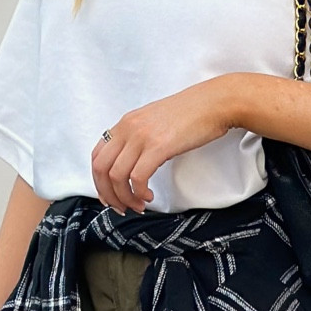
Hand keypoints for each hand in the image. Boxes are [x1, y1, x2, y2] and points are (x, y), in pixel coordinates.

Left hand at [90, 77, 238, 213]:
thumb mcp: (154, 121)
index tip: (109, 195)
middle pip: (101, 169)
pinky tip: (149, 196)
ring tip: (139, 204)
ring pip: (116, 176)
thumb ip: (138, 138)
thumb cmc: (191, 113)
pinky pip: (137, 177)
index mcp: (125, 123)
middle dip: (108, 194)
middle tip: (121, 207)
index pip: (97, 155)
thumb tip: (132, 163)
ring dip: (125, 197)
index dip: (98, 181)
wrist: (214, 103)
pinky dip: (140, 193)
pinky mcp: (158, 146)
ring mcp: (141, 137)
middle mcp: (128, 128)